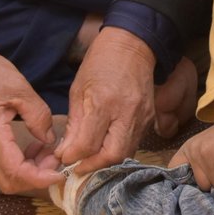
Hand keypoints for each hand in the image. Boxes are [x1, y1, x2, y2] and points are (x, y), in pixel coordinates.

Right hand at [0, 13, 60, 194]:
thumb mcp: (21, 89)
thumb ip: (39, 117)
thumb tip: (50, 140)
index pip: (15, 172)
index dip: (39, 178)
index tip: (60, 172)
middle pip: (9, 182)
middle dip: (36, 178)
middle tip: (56, 160)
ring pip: (6, 175)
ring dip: (31, 171)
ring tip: (50, 151)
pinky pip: (3, 164)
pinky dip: (23, 163)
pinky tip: (37, 147)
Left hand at [54, 26, 156, 174]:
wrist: (133, 46)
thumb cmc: (100, 64)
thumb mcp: (78, 90)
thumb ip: (74, 124)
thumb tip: (65, 152)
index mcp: (103, 103)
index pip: (88, 144)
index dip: (72, 157)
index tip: (63, 157)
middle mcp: (126, 113)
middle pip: (112, 156)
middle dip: (92, 167)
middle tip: (77, 168)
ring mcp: (141, 118)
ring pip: (126, 155)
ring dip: (106, 163)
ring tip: (90, 161)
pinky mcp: (150, 119)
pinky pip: (134, 144)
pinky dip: (118, 152)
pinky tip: (106, 148)